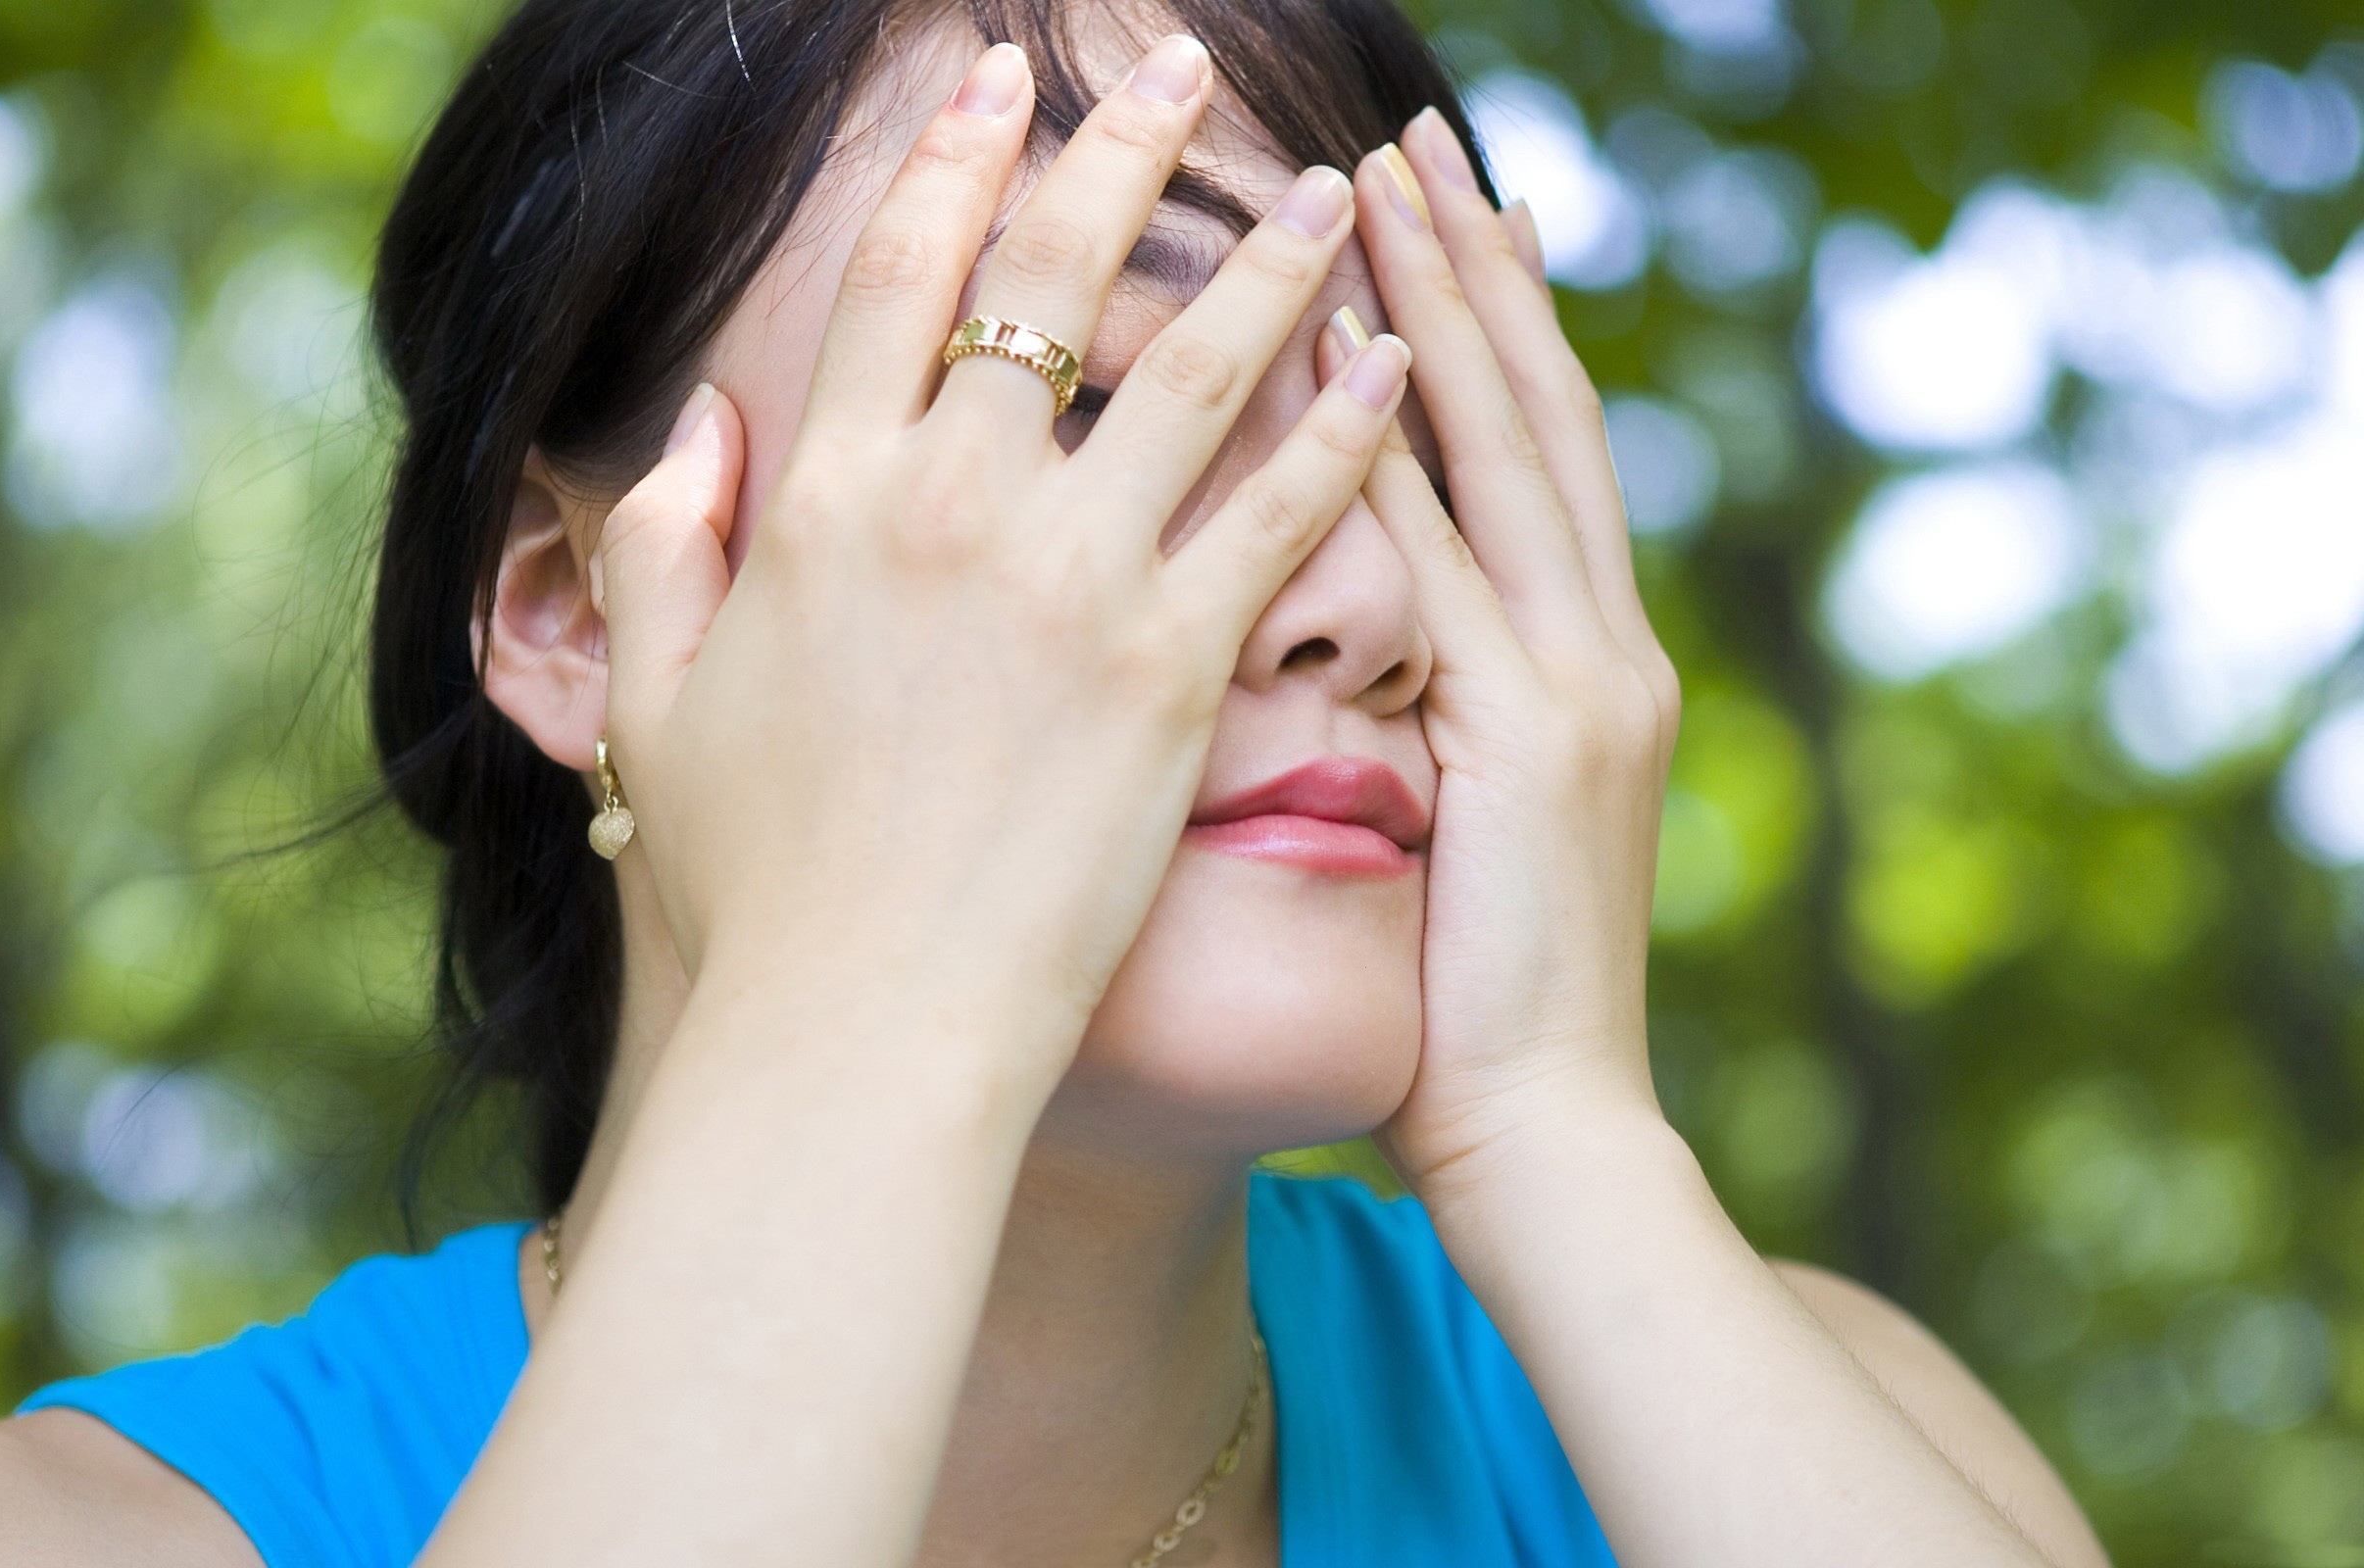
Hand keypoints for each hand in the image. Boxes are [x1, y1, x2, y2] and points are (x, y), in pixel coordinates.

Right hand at [585, 38, 1413, 1084]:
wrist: (861, 1031)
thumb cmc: (760, 888)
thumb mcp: (658, 705)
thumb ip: (660, 547)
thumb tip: (692, 430)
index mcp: (821, 497)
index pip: (897, 276)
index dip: (953, 159)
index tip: (1002, 84)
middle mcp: (949, 506)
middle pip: (1052, 276)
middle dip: (1122, 146)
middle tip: (1177, 65)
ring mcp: (1070, 581)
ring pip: (1195, 369)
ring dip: (1273, 262)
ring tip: (1337, 189)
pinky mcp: (1173, 670)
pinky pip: (1280, 518)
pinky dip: (1346, 431)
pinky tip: (1397, 365)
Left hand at [1335, 111, 1681, 1191]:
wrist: (1551, 1134)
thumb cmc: (1480, 1008)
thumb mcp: (1477, 830)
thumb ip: (1448, 718)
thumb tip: (1379, 644)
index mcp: (1589, 667)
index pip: (1539, 458)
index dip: (1499, 325)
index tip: (1451, 208)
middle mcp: (1603, 648)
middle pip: (1538, 412)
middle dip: (1475, 267)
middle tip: (1419, 138)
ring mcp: (1580, 683)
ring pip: (1508, 453)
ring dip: (1443, 313)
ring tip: (1387, 182)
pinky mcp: (1532, 736)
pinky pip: (1450, 562)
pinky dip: (1396, 452)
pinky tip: (1345, 352)